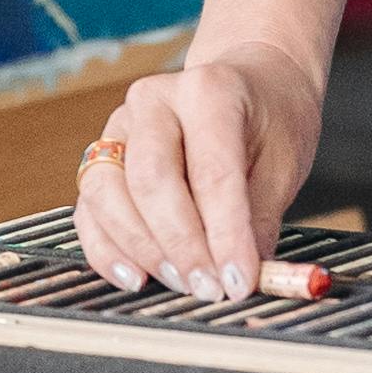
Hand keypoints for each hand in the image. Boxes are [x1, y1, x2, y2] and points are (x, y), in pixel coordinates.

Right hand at [75, 42, 324, 299]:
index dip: (224, 234)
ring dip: (141, 249)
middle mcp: (154, 101)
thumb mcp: (282, 163)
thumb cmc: (268, 121)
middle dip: (180, 245)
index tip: (238, 280)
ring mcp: (120, 126)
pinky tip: (135, 276)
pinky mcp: (101, 157)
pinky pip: (89, 209)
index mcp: (207, 91)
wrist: (249, 84)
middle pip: (150, 180)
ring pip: (107, 193)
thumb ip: (259, 220)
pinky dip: (106, 249)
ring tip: (179, 283)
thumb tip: (244, 277)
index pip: (211, 172)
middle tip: (209, 287)